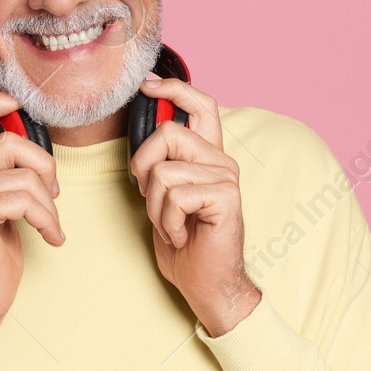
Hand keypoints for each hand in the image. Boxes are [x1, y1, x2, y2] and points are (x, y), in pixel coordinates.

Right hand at [0, 87, 64, 370]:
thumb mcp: (4, 206)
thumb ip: (8, 175)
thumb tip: (33, 150)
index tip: (16, 102)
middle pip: (9, 143)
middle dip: (44, 166)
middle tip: (52, 196)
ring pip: (23, 175)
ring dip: (48, 203)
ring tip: (50, 225)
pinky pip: (24, 199)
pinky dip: (47, 219)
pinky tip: (51, 237)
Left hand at [128, 76, 260, 336]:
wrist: (207, 284)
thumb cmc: (185, 243)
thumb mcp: (163, 196)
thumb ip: (161, 163)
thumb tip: (146, 133)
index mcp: (208, 155)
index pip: (201, 104)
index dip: (175, 89)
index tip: (149, 85)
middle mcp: (221, 160)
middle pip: (167, 134)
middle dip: (143, 168)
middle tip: (153, 201)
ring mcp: (226, 176)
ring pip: (164, 171)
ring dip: (154, 206)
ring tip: (171, 225)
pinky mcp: (226, 196)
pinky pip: (174, 195)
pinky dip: (167, 221)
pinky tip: (182, 234)